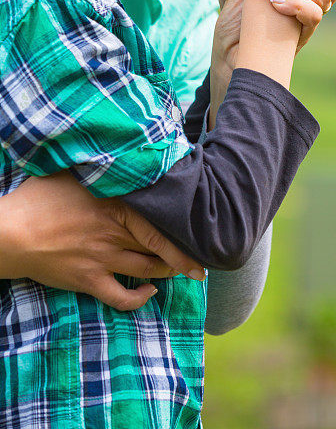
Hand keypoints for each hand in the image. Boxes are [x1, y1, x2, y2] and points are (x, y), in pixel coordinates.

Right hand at [0, 171, 205, 310]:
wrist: (10, 232)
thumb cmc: (38, 198)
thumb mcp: (72, 172)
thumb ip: (100, 167)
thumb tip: (117, 150)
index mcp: (116, 204)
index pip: (159, 219)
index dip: (183, 230)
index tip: (202, 232)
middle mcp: (115, 232)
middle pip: (159, 246)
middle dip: (183, 254)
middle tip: (200, 258)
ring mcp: (103, 258)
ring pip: (148, 269)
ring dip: (168, 272)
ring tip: (182, 271)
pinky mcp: (89, 280)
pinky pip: (121, 297)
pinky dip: (139, 299)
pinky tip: (149, 293)